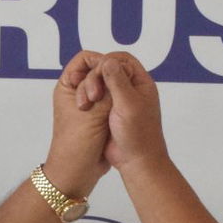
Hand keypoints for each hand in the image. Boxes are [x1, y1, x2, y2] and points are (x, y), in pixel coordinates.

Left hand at [44, 49, 115, 198]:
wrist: (78, 173)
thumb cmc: (77, 145)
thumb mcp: (93, 114)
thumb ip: (109, 92)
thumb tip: (122, 72)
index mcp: (67, 86)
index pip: (85, 59)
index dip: (100, 63)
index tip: (110, 76)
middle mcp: (77, 92)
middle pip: (99, 71)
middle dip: (109, 79)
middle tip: (110, 97)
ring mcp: (90, 105)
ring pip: (108, 87)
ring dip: (115, 92)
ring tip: (116, 108)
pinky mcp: (100, 117)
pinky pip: (113, 102)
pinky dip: (119, 103)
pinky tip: (123, 111)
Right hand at [77, 52, 166, 172]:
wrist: (136, 162)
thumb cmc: (137, 134)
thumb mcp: (128, 104)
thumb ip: (118, 81)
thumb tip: (107, 60)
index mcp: (141, 83)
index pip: (123, 60)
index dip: (107, 62)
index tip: (96, 73)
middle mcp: (131, 89)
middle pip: (108, 70)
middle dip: (95, 78)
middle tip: (92, 95)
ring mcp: (119, 101)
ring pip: (99, 84)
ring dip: (89, 89)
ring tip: (85, 104)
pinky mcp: (108, 113)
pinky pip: (96, 98)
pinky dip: (88, 99)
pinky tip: (82, 106)